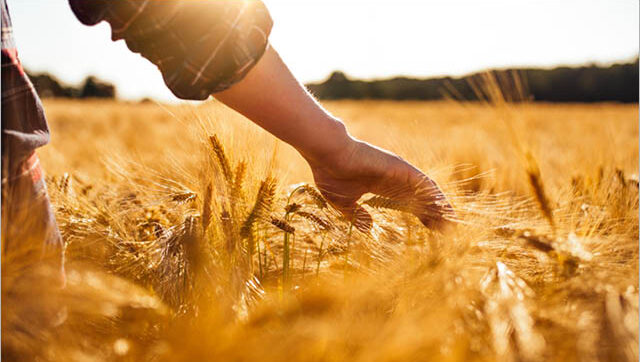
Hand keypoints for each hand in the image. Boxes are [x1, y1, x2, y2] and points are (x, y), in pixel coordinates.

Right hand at [306, 137, 453, 230]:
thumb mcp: (344, 202)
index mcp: (382, 186)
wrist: (328, 154)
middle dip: (435, 214)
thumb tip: (369, 229)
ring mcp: (398, 171)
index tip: (432, 230)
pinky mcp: (400, 167)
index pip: (408, 203)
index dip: (421, 216)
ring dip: (439, 206)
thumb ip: (357, 215)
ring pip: (425, 191)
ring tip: (452, 222)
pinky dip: (434, 195)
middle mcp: (394, 178)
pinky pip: (422, 182)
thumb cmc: (331, 174)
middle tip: (448, 231)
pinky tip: (444, 208)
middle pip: (421, 198)